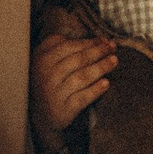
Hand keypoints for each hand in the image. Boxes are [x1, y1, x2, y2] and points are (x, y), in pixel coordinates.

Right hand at [30, 29, 115, 147]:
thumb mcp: (43, 59)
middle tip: (113, 48)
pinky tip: (106, 83)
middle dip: (98, 52)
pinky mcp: (64, 110)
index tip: (105, 40)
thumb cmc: (45, 80)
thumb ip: (58, 44)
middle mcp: (47, 76)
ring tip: (114, 61)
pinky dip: (95, 90)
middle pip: (78, 60)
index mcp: (42, 60)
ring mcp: (55, 94)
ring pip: (82, 77)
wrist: (38, 114)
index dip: (90, 42)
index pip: (70, 46)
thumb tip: (92, 39)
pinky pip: (82, 98)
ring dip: (101, 67)